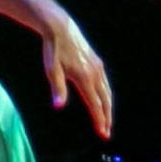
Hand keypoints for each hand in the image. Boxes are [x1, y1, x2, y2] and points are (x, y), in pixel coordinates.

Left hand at [42, 18, 114, 138]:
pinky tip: (104, 99)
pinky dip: (107, 95)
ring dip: (108, 107)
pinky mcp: (97, 62)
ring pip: (107, 92)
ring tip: (107, 120)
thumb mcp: (52, 70)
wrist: (60, 28)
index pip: (95, 105)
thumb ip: (57, 89)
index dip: (99, 120)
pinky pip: (105, 83)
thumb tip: (58, 105)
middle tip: (107, 132)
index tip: (103, 133)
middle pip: (105, 101)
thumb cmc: (53, 50)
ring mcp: (98, 67)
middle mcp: (95, 74)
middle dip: (107, 118)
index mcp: (84, 78)